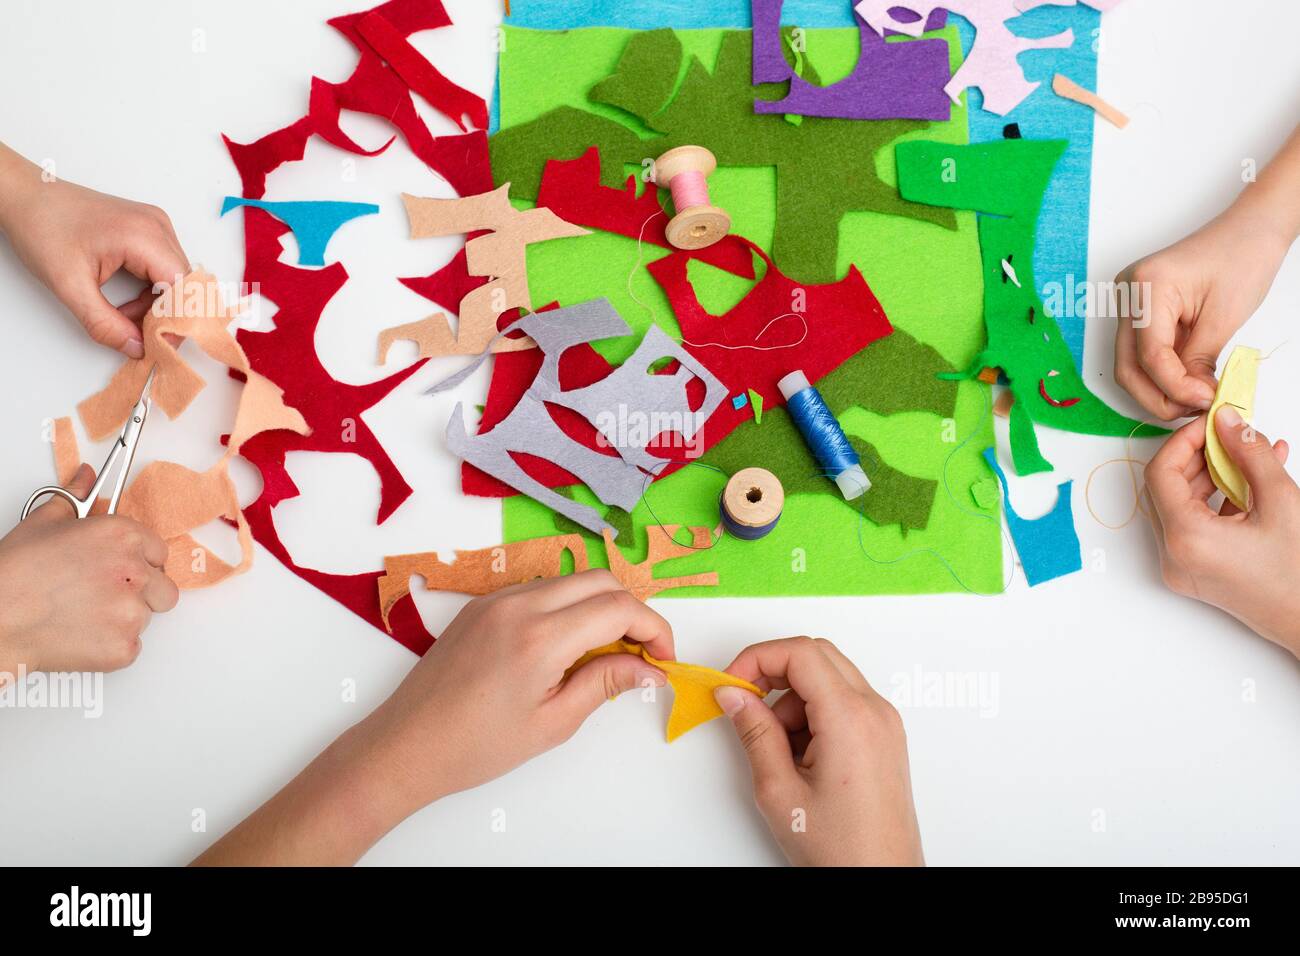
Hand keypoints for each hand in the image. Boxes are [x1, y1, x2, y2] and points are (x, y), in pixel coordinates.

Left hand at [0, 143, 187, 357]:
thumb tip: (136, 348)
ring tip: (122, 312)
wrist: (26, 197)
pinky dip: (151, 290)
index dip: (176, 321)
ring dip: (156, 305)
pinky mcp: (149, 229)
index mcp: (144, 236)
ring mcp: (156, 225)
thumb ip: (105, 324)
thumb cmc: (42, 228)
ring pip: (176, 279)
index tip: (157, 344)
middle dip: (162, 315)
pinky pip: (166, 268)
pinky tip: (126, 297)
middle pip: (183, 285)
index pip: (184, 289)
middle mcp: (158, 227)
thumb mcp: (70, 286)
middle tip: (133, 332)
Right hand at [0, 463, 178, 674]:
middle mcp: (135, 571)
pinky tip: (82, 634)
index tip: (120, 568)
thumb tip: (86, 477)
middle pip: (162, 586)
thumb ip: (75, 497)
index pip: (158, 551)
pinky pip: (132, 646)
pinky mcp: (125, 646)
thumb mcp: (44, 523)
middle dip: (139, 591)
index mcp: (123, 536)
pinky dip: (112, 645)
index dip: (139, 561)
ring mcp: (133, 611)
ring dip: (124, 617)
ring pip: (147, 616)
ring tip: (83, 613)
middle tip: (100, 594)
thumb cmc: (15, 573)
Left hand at [194, 570, 671, 865]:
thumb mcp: (553, 722)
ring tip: (604, 654)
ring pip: (571, 579)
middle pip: (601, 579)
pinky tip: (567, 646)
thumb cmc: (475, 745)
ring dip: (599, 605)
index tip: (663, 658)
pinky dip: (567, 606)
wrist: (407, 745)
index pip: (619, 607)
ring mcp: (497, 598)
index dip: (654, 628)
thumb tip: (649, 669)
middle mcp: (519, 604)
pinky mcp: (482, 604)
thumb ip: (605, 683)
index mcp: (540, 637)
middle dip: (632, 610)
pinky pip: (541, 588)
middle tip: (642, 653)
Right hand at [715, 637, 922, 866]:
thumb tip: (734, 695)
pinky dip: (814, 712)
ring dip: (793, 697)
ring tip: (776, 747)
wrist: (882, 880)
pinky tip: (798, 753)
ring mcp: (884, 723)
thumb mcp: (780, 791)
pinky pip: (843, 701)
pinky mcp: (884, 736)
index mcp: (850, 719)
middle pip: (817, 654)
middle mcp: (874, 712)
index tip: (732, 684)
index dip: (757, 658)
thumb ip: (754, 733)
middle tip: (745, 701)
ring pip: (829, 676)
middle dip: (774, 670)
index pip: (800, 652)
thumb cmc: (842, 849)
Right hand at [1113, 207, 1289, 419]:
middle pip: (1127, 366)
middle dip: (1158, 396)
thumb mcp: (1225, 316)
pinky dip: (1162, 372)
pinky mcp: (1139, 310)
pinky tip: (1186, 381)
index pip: (1149, 355)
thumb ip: (1200, 360)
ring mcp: (1128, 302)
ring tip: (1193, 397)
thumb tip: (1190, 398)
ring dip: (1158, 388)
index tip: (1203, 401)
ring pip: (1129, 364)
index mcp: (1147, 287)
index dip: (1174, 386)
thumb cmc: (1242, 258)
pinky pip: (1140, 352)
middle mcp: (1127, 294)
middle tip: (1193, 410)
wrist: (1249, 230)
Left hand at [1145, 407, 1299, 656]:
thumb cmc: (1299, 572)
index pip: (1160, 473)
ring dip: (1214, 475)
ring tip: (1252, 455)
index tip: (1211, 424)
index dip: (1183, 442)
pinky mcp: (1195, 572)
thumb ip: (1250, 454)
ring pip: (1184, 506)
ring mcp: (1182, 567)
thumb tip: (1227, 421)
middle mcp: (1173, 555)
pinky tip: (1255, 482)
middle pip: (1169, 489)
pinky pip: (1197, 525)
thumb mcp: (1281, 501)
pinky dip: (1220, 501)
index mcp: (1185, 539)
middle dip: (1200, 456)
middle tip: (1232, 435)